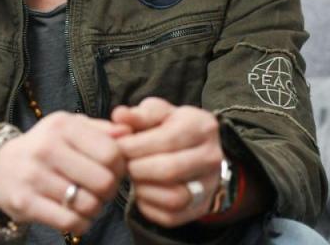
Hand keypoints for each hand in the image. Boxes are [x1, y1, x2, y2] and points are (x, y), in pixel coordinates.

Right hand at [0, 112, 130, 234]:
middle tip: (103, 191)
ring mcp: (34, 176)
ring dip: (95, 208)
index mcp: (63, 126)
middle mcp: (47, 148)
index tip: (114, 171)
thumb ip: (101, 130)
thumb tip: (129, 134)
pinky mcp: (25, 202)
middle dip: (109, 191)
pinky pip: (70, 222)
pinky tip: (77, 216)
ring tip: (89, 201)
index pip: (111, 152)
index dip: (121, 167)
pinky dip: (81, 224)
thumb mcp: (69, 128)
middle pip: (103, 181)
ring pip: (88, 204)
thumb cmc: (45, 147)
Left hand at [112, 97, 224, 227]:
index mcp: (202, 127)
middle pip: (168, 170)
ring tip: (134, 175)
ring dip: (143, 189)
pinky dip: (149, 206)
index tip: (118, 145)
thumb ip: (139, 114)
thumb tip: (119, 116)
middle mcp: (212, 157)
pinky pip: (170, 217)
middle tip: (123, 163)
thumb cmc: (172, 127)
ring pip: (173, 198)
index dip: (135, 145)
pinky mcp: (200, 208)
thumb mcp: (158, 113)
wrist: (196, 149)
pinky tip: (142, 189)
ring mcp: (209, 185)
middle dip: (136, 167)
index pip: (166, 140)